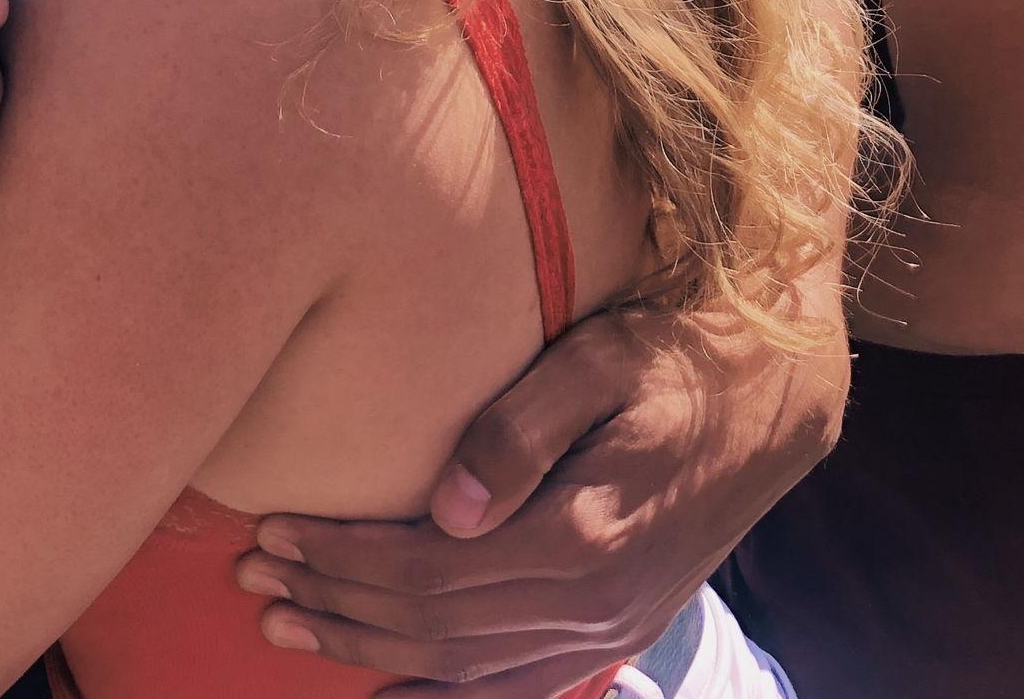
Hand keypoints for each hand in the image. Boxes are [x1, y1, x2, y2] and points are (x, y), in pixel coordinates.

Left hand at [235, 305, 846, 696]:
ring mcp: (607, 629)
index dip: (342, 558)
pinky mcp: (614, 628)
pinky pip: (517, 685)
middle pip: (432, 626)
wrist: (773, 402)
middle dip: (332, 602)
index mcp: (580, 538)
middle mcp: (592, 604)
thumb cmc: (674, 358)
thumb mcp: (600, 362)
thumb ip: (521, 429)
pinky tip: (391, 691)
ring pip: (463, 664)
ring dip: (367, 646)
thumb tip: (446, 507)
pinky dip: (445, 694)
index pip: (428, 571)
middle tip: (250, 574)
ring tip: (283, 620)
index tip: (271, 530)